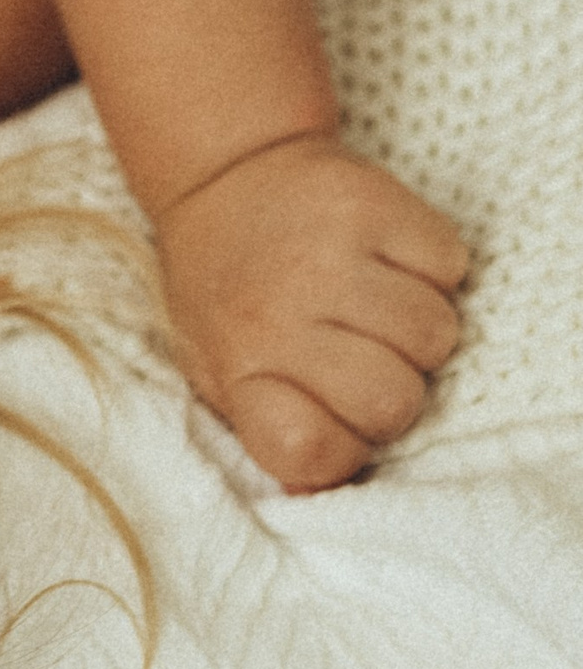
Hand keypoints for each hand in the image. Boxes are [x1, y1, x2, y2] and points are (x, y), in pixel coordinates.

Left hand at [154, 133, 468, 492]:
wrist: (223, 172)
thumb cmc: (228, 286)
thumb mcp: (218, 366)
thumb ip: (265, 430)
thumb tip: (311, 496)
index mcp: (238, 359)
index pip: (313, 450)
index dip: (337, 445)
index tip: (324, 412)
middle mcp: (280, 306)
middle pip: (396, 402)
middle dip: (390, 389)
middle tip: (357, 353)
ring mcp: (328, 250)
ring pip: (436, 336)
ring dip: (417, 330)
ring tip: (372, 304)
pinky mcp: (373, 200)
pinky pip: (452, 266)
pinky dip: (435, 269)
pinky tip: (388, 258)